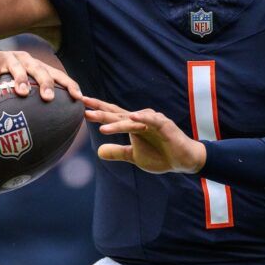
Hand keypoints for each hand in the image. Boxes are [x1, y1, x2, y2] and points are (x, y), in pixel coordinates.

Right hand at [0, 48, 81, 103]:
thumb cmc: (5, 79)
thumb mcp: (22, 86)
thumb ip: (34, 99)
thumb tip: (50, 126)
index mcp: (37, 67)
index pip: (57, 75)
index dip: (69, 84)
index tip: (78, 98)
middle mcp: (26, 60)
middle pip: (39, 70)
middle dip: (46, 83)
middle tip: (49, 98)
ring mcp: (9, 58)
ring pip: (17, 67)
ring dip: (20, 79)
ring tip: (22, 92)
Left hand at [84, 96, 207, 174]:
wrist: (183, 160)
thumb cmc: (161, 156)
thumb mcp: (135, 157)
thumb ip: (118, 152)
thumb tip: (98, 151)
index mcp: (133, 125)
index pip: (112, 114)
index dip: (97, 109)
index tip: (81, 105)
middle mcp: (140, 119)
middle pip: (117, 114)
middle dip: (100, 111)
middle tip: (83, 107)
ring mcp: (152, 120)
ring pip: (131, 120)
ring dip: (116, 122)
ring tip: (100, 126)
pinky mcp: (164, 125)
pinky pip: (152, 120)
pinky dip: (142, 118)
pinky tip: (132, 117)